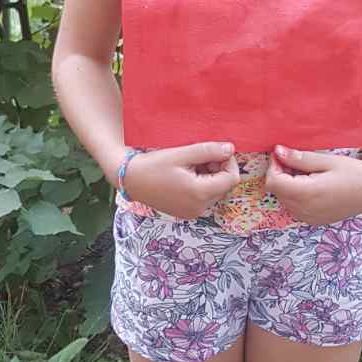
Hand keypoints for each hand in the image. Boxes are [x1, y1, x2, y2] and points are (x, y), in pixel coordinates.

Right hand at [122, 141, 241, 220]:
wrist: (130, 180)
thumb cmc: (153, 165)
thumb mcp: (182, 154)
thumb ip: (208, 151)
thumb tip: (230, 149)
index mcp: (199, 193)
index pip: (231, 179)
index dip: (229, 163)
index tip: (215, 151)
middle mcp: (199, 208)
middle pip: (224, 186)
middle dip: (218, 169)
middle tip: (198, 157)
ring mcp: (193, 213)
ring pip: (215, 192)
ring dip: (210, 176)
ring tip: (190, 166)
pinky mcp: (187, 213)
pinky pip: (204, 198)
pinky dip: (201, 185)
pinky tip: (186, 176)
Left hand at [263, 146, 361, 225]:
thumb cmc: (353, 172)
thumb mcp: (326, 161)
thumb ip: (299, 158)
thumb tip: (277, 151)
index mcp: (307, 193)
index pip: (273, 182)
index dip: (274, 166)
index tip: (283, 154)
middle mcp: (304, 210)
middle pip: (277, 191)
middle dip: (280, 174)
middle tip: (296, 160)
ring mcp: (308, 218)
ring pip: (283, 200)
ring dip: (287, 185)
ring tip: (306, 173)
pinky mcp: (313, 221)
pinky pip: (294, 207)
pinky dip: (296, 195)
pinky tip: (311, 185)